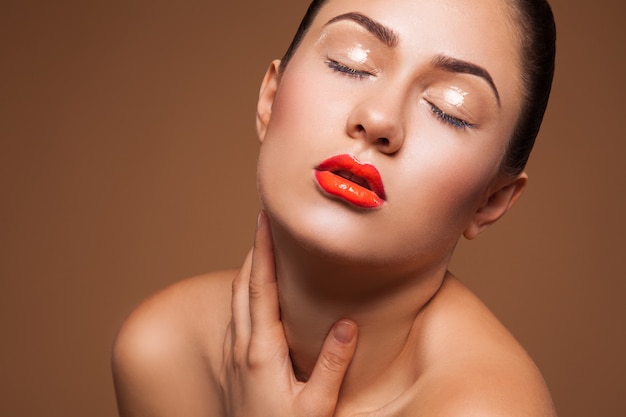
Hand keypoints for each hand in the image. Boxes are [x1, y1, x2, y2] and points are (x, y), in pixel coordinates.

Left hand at [220, 211, 357, 416]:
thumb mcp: (316, 406)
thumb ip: (332, 365)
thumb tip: (347, 323)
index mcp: (262, 350)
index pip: (260, 287)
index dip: (261, 250)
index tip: (263, 219)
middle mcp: (242, 347)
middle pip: (242, 285)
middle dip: (252, 250)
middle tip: (265, 223)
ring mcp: (233, 355)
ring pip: (235, 300)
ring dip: (247, 271)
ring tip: (262, 250)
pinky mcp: (233, 365)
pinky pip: (234, 318)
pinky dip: (244, 295)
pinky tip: (256, 297)